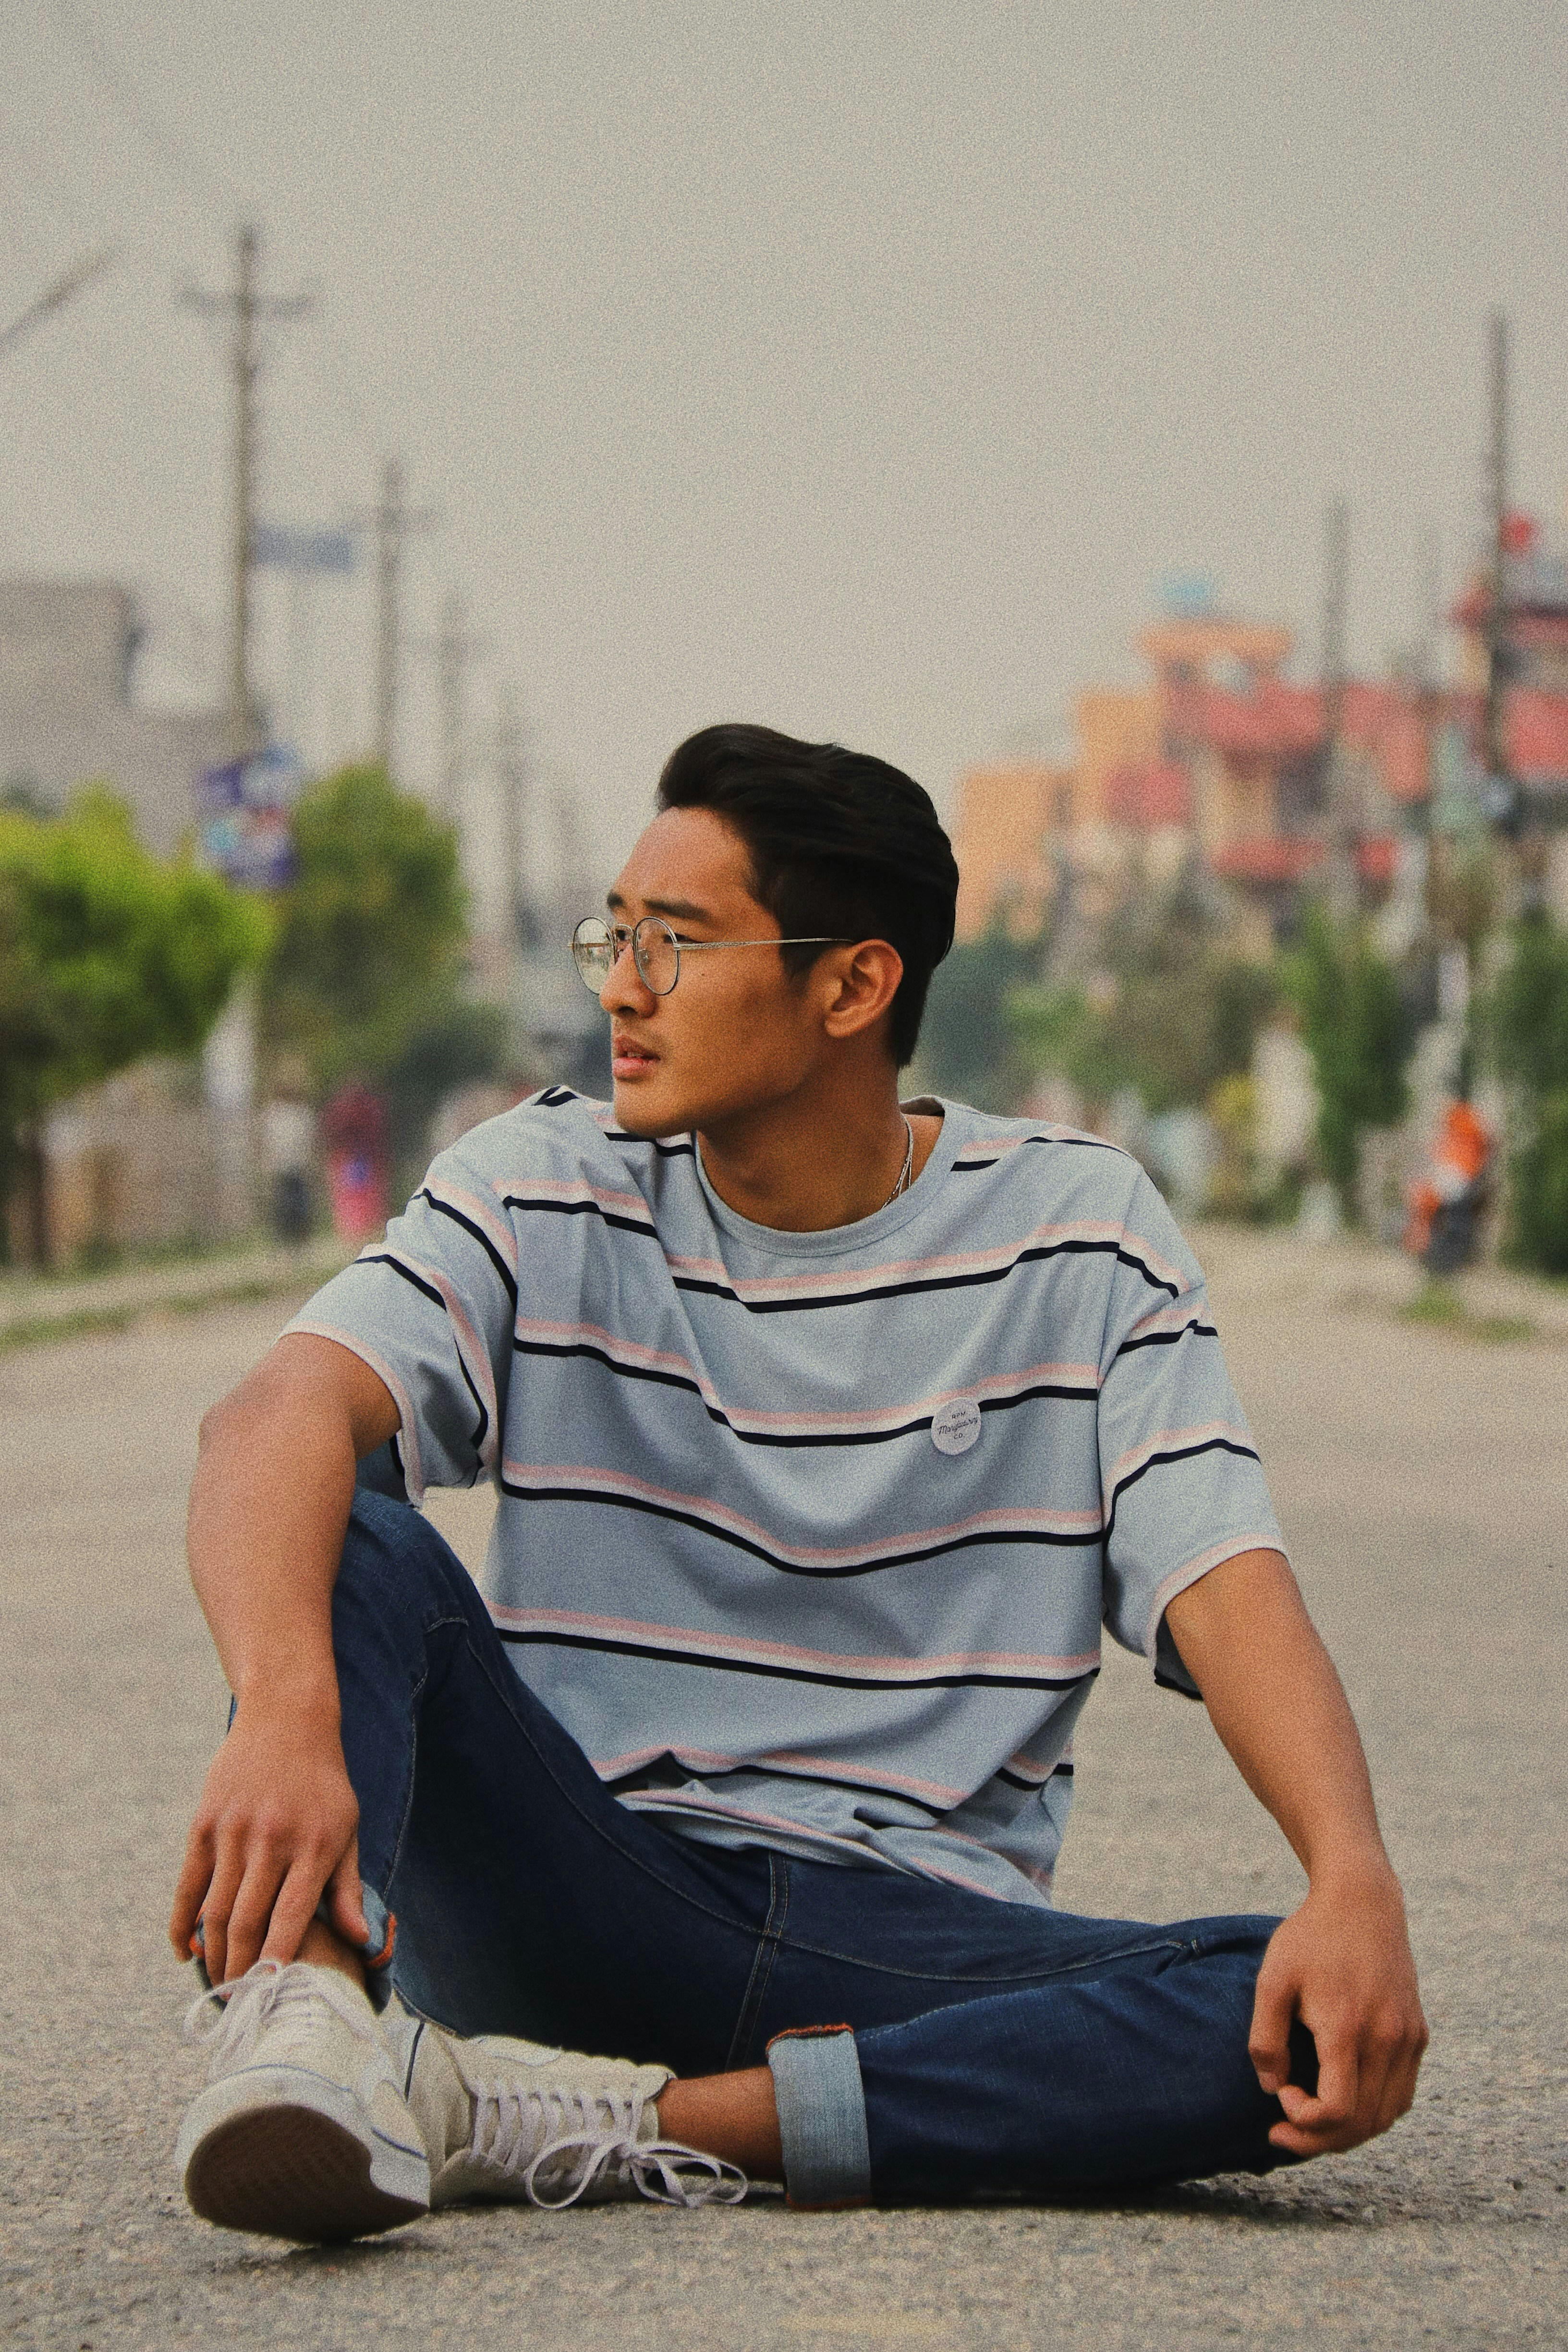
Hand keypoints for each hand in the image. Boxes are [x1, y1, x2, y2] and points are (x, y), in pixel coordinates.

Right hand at [168, 1697, 366, 1984]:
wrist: (286, 1718)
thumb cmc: (324, 1783)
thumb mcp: (347, 1828)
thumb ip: (348, 1888)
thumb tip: (361, 1941)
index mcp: (314, 1846)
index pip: (291, 1920)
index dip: (278, 1964)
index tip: (271, 1998)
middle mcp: (272, 1840)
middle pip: (247, 1923)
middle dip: (241, 1971)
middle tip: (241, 2004)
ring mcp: (233, 1831)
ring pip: (214, 1911)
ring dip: (213, 1955)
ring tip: (219, 1984)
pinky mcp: (204, 1823)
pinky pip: (188, 1885)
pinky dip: (181, 1925)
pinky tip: (186, 1952)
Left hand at [1249, 1861, 1427, 2155]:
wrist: (1363, 1903)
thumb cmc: (1311, 1938)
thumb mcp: (1273, 1979)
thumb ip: (1266, 2039)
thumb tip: (1272, 2089)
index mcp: (1347, 2026)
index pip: (1338, 2110)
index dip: (1305, 2122)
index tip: (1282, 2095)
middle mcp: (1387, 2038)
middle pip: (1363, 2123)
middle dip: (1320, 2140)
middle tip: (1284, 2132)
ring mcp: (1408, 2038)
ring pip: (1387, 2116)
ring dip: (1349, 2132)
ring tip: (1312, 2122)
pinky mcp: (1418, 2035)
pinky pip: (1401, 2095)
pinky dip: (1374, 2112)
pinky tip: (1343, 2101)